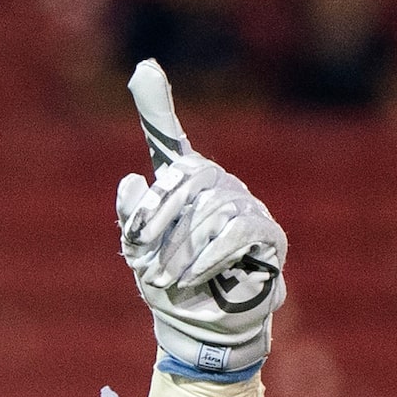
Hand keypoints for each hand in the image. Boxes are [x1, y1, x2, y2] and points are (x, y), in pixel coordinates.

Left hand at [114, 61, 286, 378]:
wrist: (201, 328)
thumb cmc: (170, 288)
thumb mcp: (140, 255)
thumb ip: (134, 219)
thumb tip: (132, 180)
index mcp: (180, 186)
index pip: (168, 139)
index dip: (155, 105)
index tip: (142, 68)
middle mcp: (215, 184)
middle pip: (184, 181)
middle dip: (157, 225)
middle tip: (144, 265)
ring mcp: (244, 204)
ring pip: (208, 211)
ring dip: (180, 253)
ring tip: (170, 281)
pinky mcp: (265, 232)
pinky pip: (234, 231)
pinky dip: (207, 257)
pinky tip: (191, 279)